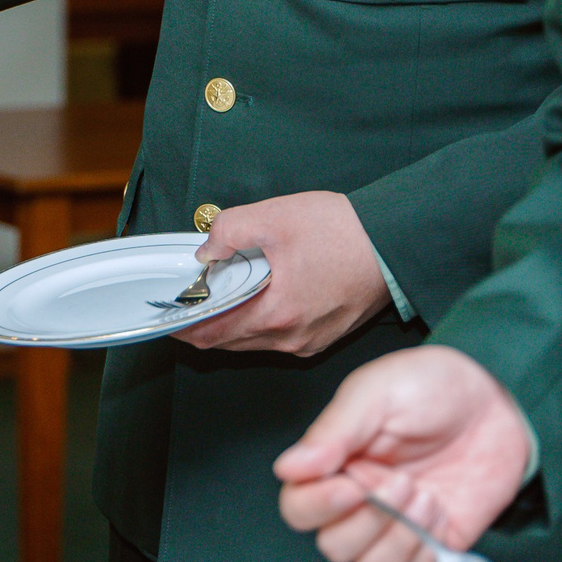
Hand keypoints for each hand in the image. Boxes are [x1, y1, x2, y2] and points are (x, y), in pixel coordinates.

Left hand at [173, 191, 394, 353]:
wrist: (396, 242)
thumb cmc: (344, 230)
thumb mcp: (275, 217)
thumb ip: (229, 232)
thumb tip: (205, 252)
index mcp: (275, 314)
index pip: (211, 334)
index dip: (182, 326)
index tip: (166, 316)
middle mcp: (291, 338)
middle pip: (229, 343)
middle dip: (203, 325)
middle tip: (186, 305)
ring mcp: (310, 341)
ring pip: (253, 343)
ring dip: (231, 325)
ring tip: (217, 298)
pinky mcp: (325, 336)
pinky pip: (278, 339)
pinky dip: (259, 323)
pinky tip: (256, 299)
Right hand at [273, 345, 532, 561]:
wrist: (495, 398)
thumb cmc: (430, 385)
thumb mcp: (376, 393)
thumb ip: (332, 431)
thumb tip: (288, 468)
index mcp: (335, 464)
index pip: (299, 508)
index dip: (319, 507)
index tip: (354, 484)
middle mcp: (360, 502)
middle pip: (334, 547)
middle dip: (369, 522)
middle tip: (403, 482)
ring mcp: (397, 526)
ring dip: (398, 543)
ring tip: (427, 498)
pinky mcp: (435, 543)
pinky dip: (424, 559)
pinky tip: (441, 515)